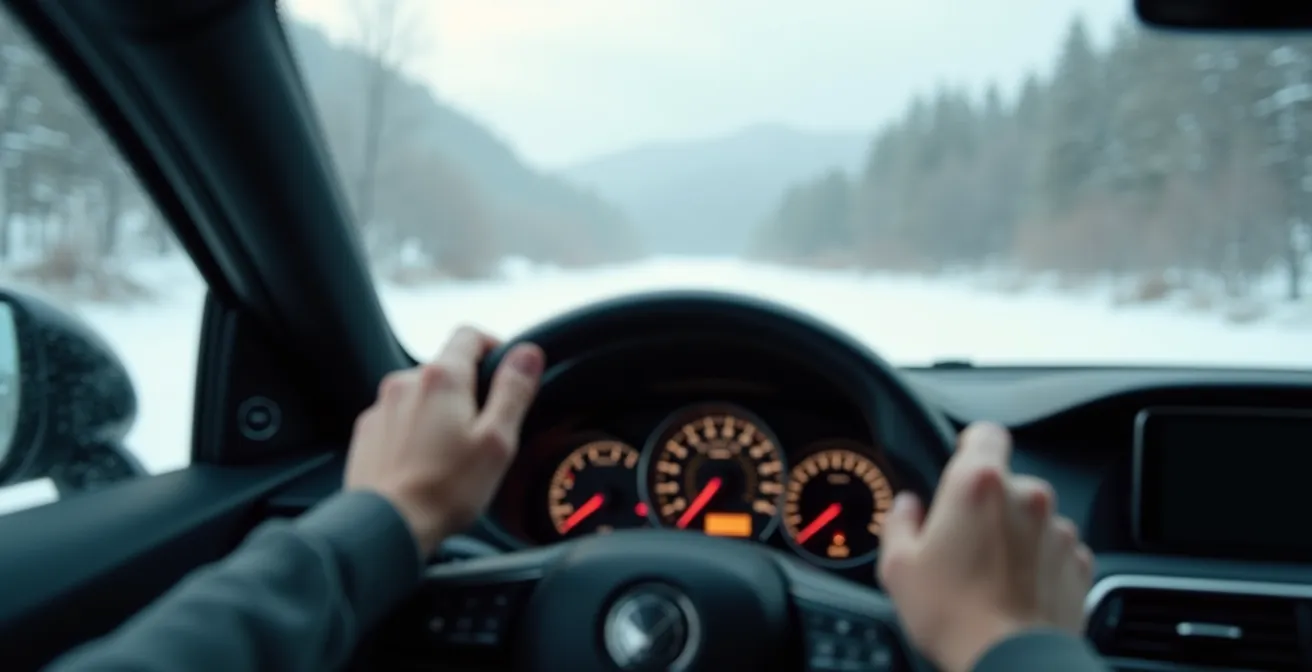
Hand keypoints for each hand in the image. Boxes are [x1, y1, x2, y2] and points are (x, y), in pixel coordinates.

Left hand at [344, 326, 544, 555]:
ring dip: (440, 410)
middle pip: (445, 367)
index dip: (493, 346)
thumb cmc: (446, 490)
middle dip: (468, 387)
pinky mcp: (367, 432)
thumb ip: (513, 390)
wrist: (386, 527)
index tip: (506, 371)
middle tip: (486, 427)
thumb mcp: (497, 440)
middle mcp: (405, 382)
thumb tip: (527, 352)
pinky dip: (416, 430)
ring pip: (421, 393)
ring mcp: (382, 407)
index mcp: (442, 378)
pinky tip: (425, 463)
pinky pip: (399, 418)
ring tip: (453, 452)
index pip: (469, 334)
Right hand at [877, 422, 1093, 671]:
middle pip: (1006, 483)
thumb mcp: (899, 566)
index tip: (960, 463)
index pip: (985, 432)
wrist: (1012, 662)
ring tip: (988, 575)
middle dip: (986, 506)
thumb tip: (906, 509)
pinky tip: (1013, 590)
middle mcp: (1026, 497)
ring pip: (1031, 518)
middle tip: (961, 542)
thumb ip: (898, 522)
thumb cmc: (955, 615)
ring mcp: (1057, 530)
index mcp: (978, 484)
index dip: (971, 445)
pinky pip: (1053, 550)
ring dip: (1014, 536)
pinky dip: (1037, 563)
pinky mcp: (1078, 563)